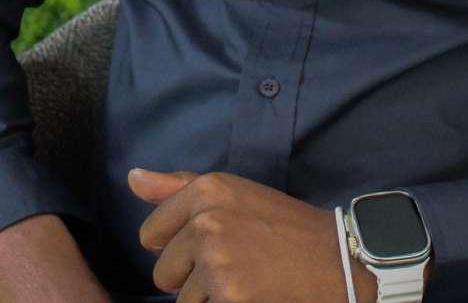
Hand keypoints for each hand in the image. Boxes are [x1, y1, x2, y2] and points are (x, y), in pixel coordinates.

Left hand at [128, 167, 376, 301]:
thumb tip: (132, 178)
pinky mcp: (229, 298)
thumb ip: (177, 187)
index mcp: (207, 189)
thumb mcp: (233, 194)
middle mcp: (207, 220)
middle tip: (235, 267)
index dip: (177, 247)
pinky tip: (251, 298)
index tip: (212, 246)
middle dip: (191, 278)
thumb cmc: (282, 227)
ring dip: (208, 300)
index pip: (150, 234)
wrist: (336, 261)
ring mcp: (217, 262)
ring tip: (246, 283)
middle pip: (162, 272)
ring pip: (182, 300)